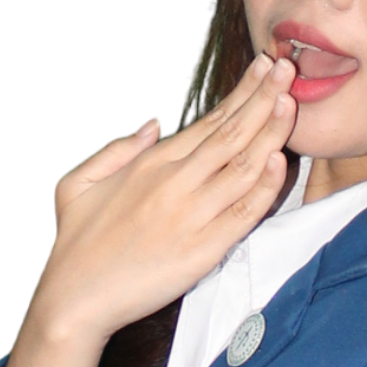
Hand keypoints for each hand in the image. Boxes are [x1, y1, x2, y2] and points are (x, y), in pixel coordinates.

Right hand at [32, 54, 297, 343]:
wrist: (76, 298)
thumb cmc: (75, 242)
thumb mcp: (78, 181)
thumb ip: (119, 148)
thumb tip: (153, 121)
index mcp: (151, 163)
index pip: (209, 121)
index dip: (242, 93)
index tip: (265, 68)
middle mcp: (175, 182)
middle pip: (232, 133)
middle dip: (264, 97)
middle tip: (288, 68)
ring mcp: (192, 215)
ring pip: (243, 166)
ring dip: (271, 132)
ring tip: (291, 102)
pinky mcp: (204, 250)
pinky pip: (243, 213)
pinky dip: (264, 186)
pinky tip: (280, 160)